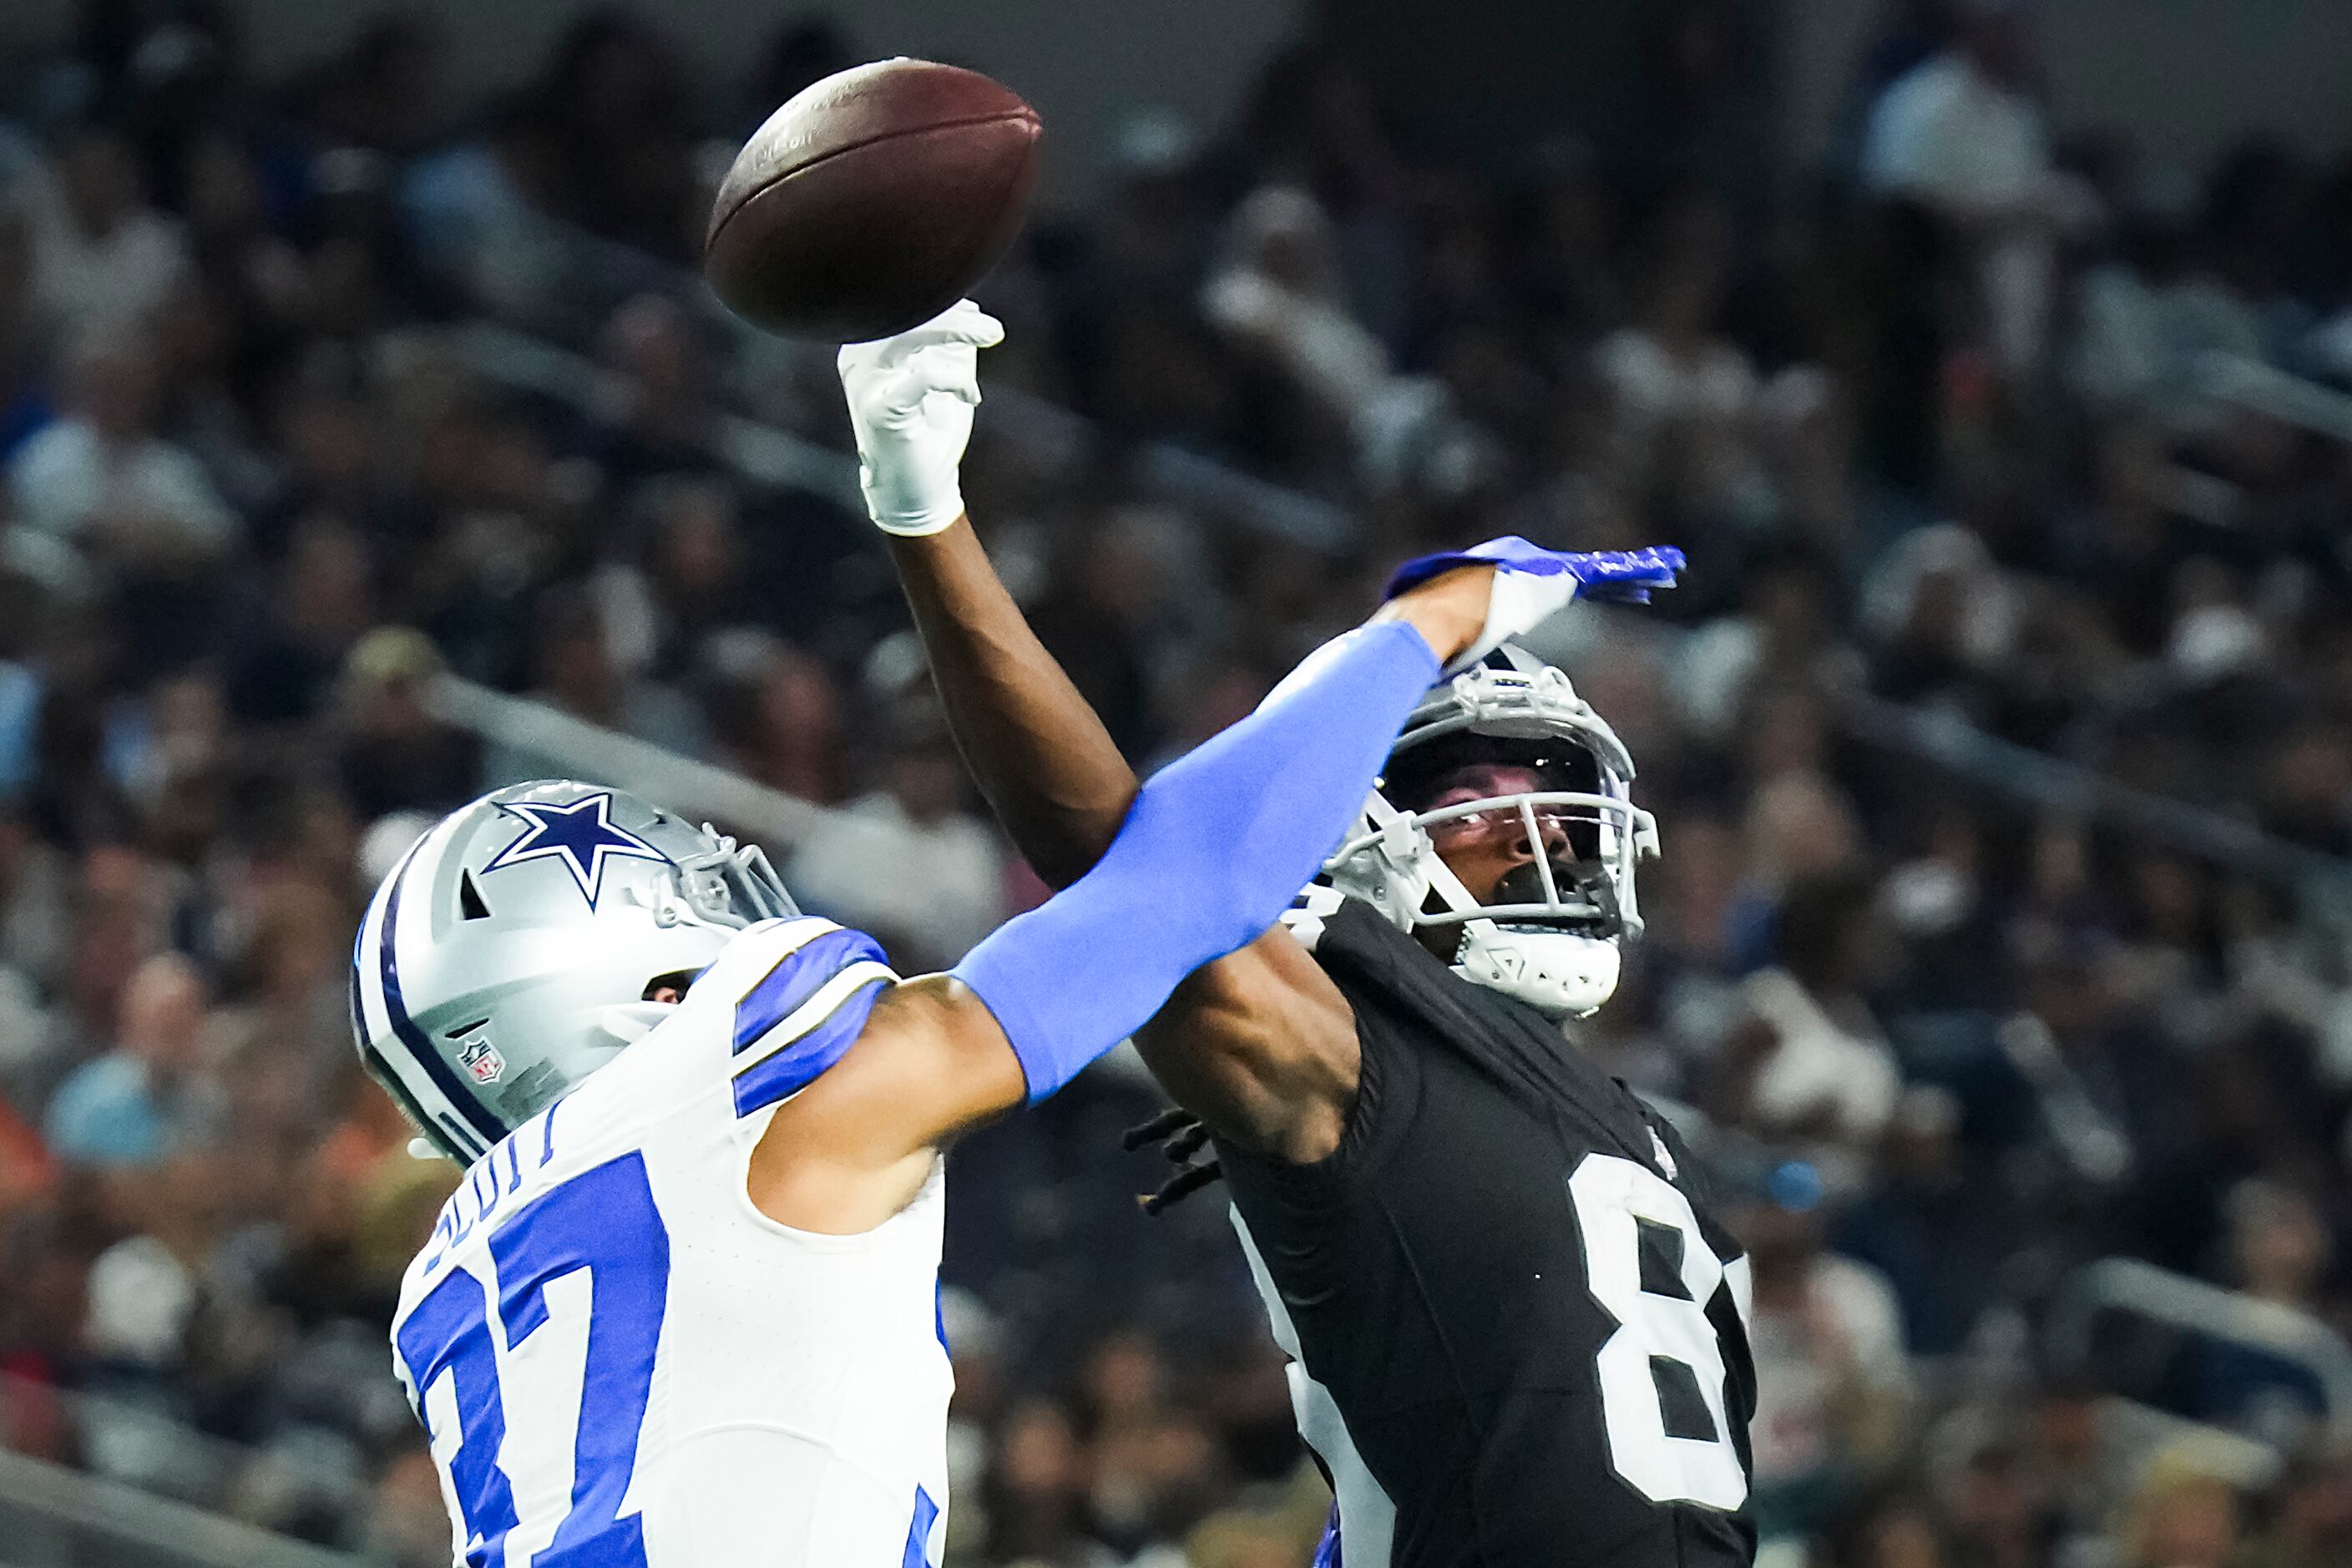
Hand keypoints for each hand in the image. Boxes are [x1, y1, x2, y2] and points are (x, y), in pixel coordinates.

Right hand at [836, 299, 1003, 536]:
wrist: (919, 485)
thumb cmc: (931, 428)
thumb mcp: (945, 372)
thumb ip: (950, 340)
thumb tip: (968, 305)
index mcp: (869, 344)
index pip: (902, 305)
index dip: (943, 300)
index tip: (976, 312)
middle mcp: (859, 358)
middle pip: (903, 313)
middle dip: (954, 314)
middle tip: (994, 330)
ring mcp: (864, 382)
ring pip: (906, 335)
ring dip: (955, 330)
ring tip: (993, 335)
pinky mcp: (878, 410)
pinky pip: (921, 377)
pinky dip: (954, 379)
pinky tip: (971, 396)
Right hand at [1383, 537, 1683, 672]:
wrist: (1427, 620)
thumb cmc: (1423, 637)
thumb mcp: (1443, 644)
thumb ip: (1449, 651)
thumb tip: (1434, 677)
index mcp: (1499, 577)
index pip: (1545, 583)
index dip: (1572, 588)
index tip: (1593, 591)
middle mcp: (1522, 563)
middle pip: (1578, 572)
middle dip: (1611, 576)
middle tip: (1646, 579)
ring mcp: (1539, 569)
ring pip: (1598, 570)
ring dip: (1633, 572)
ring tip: (1669, 571)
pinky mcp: (1553, 578)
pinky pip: (1605, 573)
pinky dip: (1636, 571)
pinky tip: (1664, 571)